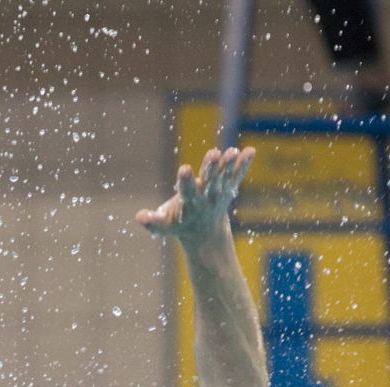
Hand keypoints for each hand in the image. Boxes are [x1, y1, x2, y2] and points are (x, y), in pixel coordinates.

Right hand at [136, 146, 253, 245]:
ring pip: (225, 176)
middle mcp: (207, 196)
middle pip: (209, 180)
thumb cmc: (179, 224)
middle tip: (213, 153)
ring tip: (233, 151)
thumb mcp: (163, 226)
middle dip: (210, 167)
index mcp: (190, 203)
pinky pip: (238, 174)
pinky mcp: (229, 186)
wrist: (206, 233)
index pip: (187, 190)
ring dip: (229, 163)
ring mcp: (220, 191)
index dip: (186, 180)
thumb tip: (138, 217)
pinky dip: (244, 163)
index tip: (184, 169)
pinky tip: (251, 151)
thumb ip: (152, 221)